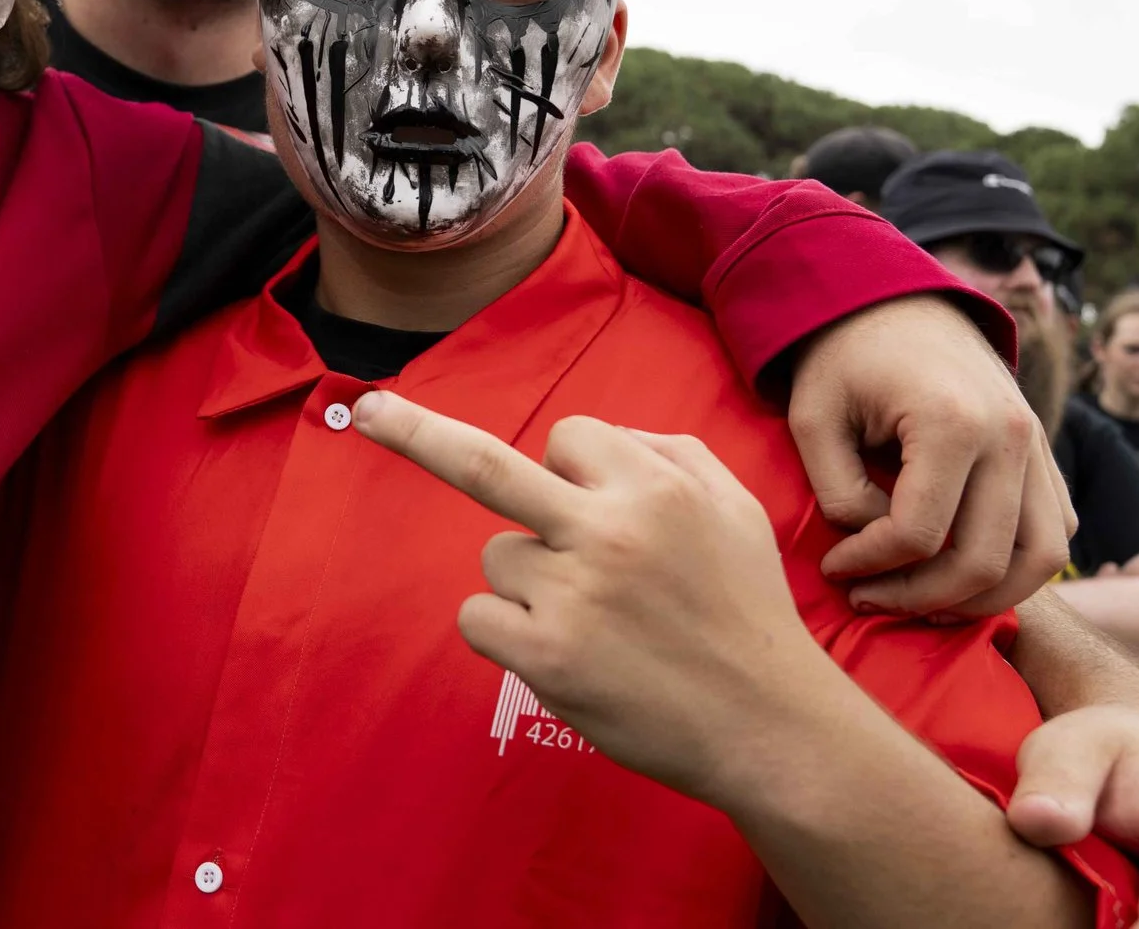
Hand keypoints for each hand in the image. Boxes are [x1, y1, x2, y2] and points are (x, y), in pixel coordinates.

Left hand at [353, 393, 833, 805]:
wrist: (772, 728)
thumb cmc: (748, 612)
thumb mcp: (735, 506)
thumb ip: (667, 452)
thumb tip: (587, 438)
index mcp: (655, 487)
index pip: (566, 438)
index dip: (570, 470)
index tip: (582, 499)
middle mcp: (607, 531)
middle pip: (484, 465)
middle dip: (415, 431)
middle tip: (366, 410)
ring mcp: (572, 595)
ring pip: (497, 556)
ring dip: (530, 582)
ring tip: (601, 623)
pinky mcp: (546, 657)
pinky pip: (478, 617)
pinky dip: (505, 631)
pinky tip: (565, 653)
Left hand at [787, 294, 1073, 616]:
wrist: (894, 299)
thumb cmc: (843, 356)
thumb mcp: (813, 418)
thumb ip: (837, 491)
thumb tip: (873, 544)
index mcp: (951, 421)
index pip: (919, 534)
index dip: (870, 565)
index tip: (834, 567)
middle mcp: (1009, 436)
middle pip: (984, 561)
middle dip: (921, 597)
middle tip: (870, 599)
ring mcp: (1036, 444)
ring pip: (1039, 560)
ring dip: (982, 599)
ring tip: (922, 603)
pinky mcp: (1043, 452)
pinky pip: (1053, 531)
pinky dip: (1017, 565)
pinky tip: (958, 571)